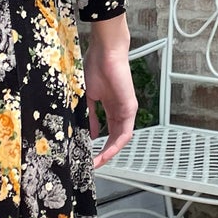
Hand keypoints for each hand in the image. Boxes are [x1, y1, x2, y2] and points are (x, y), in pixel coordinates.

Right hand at [85, 15, 135, 167]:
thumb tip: (90, 133)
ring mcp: (127, 111)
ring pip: (120, 139)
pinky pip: (124, 133)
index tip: (88, 155)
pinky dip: (115, 145)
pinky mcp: (130, 108)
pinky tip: (105, 152)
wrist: (105, 53)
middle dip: (103, 153)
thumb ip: (90, 116)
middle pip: (115, 139)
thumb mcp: (88, 97)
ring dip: (109, 153)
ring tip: (97, 162)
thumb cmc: (95, 67)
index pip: (107, 131)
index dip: (98, 145)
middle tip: (92, 164)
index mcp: (110, 107)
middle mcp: (120, 111)